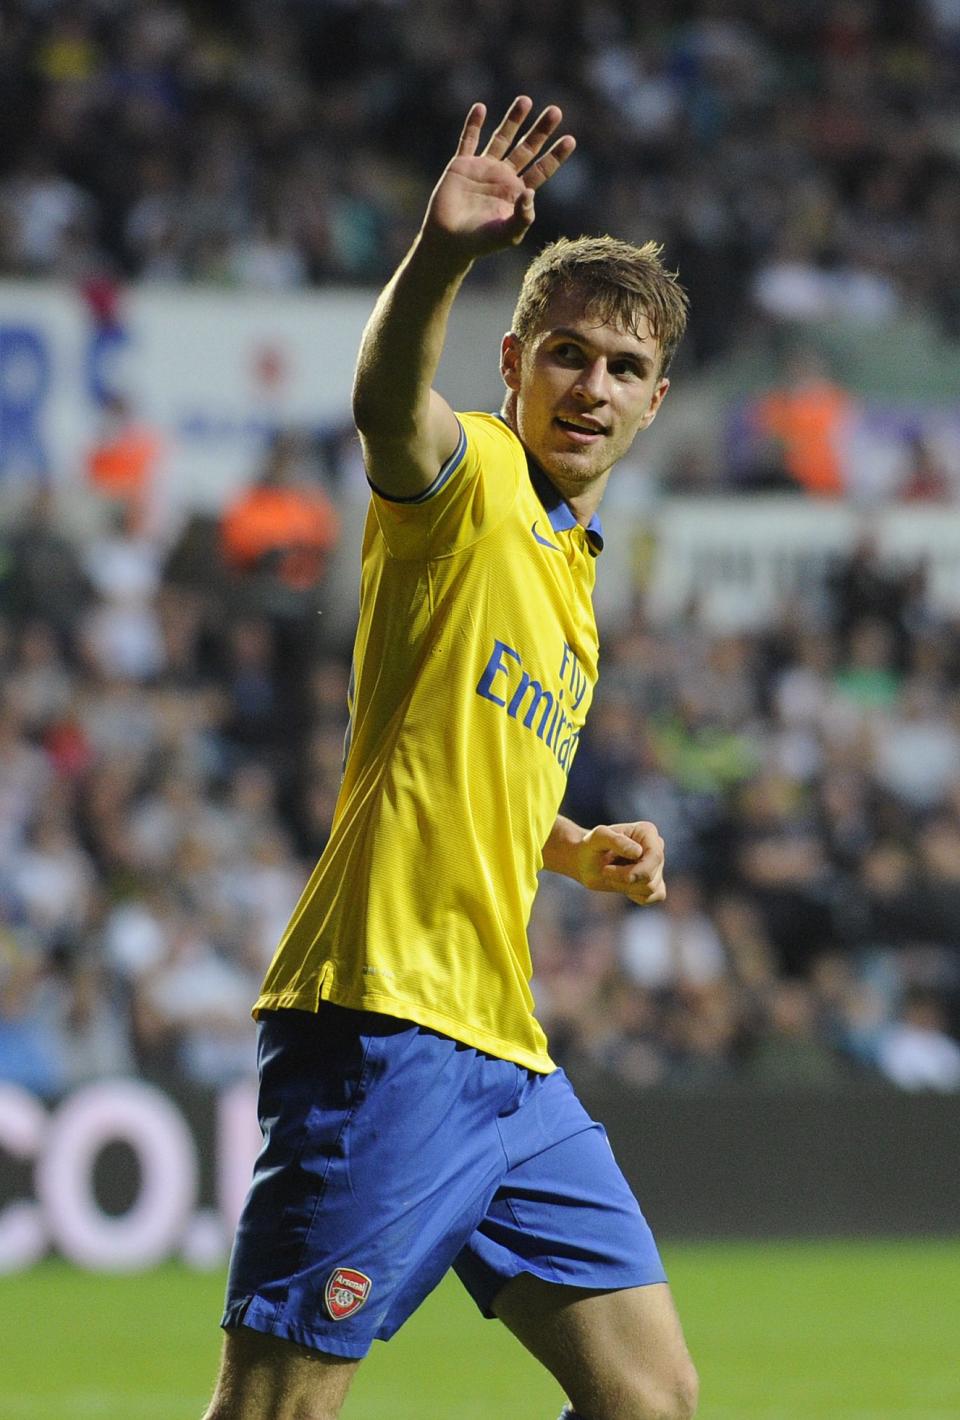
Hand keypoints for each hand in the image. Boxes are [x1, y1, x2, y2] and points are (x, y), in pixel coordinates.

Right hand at [422, 96, 575, 259]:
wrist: (449, 242)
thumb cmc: (480, 243)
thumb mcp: (507, 233)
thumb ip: (523, 216)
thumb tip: (531, 192)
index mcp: (517, 192)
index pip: (541, 170)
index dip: (555, 155)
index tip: (570, 139)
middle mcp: (503, 177)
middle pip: (526, 148)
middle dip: (541, 130)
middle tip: (556, 111)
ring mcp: (482, 169)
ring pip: (501, 138)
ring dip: (513, 120)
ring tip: (525, 100)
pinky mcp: (461, 165)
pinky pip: (468, 140)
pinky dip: (473, 124)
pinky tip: (480, 108)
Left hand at [574, 821, 665, 904]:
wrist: (586, 861)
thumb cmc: (591, 846)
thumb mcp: (597, 838)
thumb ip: (616, 841)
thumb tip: (638, 852)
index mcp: (647, 831)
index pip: (654, 856)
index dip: (635, 870)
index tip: (607, 870)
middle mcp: (656, 847)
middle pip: (650, 874)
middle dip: (624, 878)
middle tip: (605, 871)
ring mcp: (657, 865)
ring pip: (650, 888)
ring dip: (625, 886)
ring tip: (610, 875)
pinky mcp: (655, 882)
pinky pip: (653, 897)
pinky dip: (634, 895)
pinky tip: (620, 884)